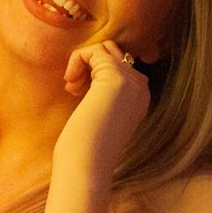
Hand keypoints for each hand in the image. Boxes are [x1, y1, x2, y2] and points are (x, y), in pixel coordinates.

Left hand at [54, 40, 151, 179]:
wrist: (87, 163)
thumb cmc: (86, 147)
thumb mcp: (100, 114)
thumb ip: (103, 94)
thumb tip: (89, 75)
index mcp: (140, 98)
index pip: (120, 66)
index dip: (95, 74)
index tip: (79, 93)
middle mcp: (141, 88)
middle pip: (114, 54)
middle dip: (89, 65)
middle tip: (74, 89)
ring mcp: (131, 81)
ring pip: (104, 49)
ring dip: (82, 62)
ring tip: (72, 86)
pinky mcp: (115, 78)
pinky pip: (93, 50)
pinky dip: (76, 61)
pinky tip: (71, 85)